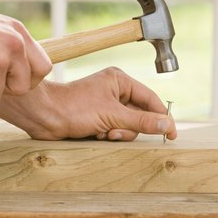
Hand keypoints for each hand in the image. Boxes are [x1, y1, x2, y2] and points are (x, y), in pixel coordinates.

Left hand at [0, 67, 176, 140]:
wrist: (46, 117)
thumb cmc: (74, 108)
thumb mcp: (112, 114)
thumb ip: (141, 120)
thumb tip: (167, 124)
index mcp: (119, 81)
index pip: (150, 99)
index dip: (162, 116)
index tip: (171, 134)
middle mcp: (114, 91)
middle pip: (139, 115)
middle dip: (129, 127)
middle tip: (115, 132)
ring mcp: (106, 106)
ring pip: (128, 126)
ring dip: (117, 133)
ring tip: (103, 133)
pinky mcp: (98, 118)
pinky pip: (115, 131)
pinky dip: (108, 136)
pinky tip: (95, 134)